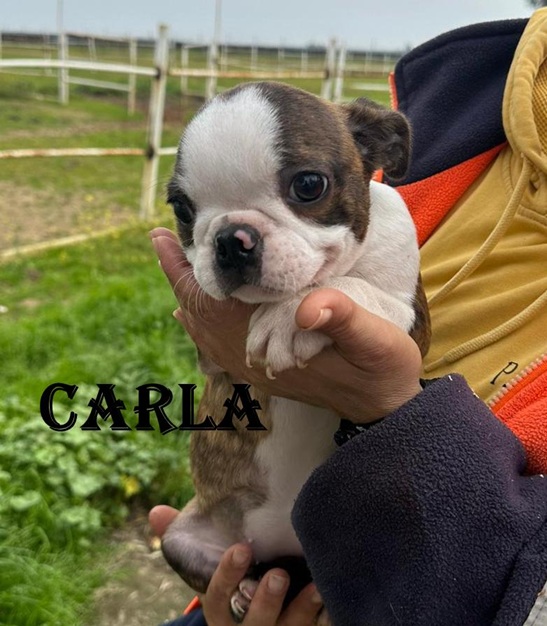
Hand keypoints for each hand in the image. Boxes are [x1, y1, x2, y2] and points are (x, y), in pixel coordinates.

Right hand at [149, 506, 323, 625]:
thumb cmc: (232, 590)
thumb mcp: (208, 574)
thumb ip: (187, 544)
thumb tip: (156, 512)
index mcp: (222, 613)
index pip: (218, 601)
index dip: (228, 578)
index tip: (241, 549)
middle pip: (253, 625)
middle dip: (265, 602)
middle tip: (279, 574)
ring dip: (302, 611)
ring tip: (316, 586)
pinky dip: (325, 618)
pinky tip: (335, 598)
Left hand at [150, 227, 422, 422]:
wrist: (384, 406)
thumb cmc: (383, 370)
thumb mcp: (376, 342)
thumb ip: (343, 319)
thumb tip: (307, 306)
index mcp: (277, 340)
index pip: (218, 303)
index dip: (189, 272)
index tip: (163, 239)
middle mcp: (258, 355)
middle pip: (205, 313)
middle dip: (181, 277)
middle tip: (160, 241)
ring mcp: (260, 364)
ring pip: (209, 329)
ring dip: (191, 297)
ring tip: (175, 267)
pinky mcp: (268, 366)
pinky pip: (220, 344)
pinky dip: (203, 324)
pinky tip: (194, 316)